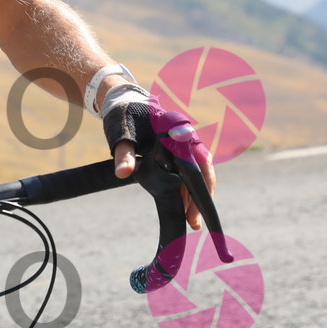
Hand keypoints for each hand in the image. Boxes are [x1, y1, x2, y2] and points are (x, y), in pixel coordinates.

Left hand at [107, 95, 218, 231]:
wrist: (126, 104)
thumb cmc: (126, 117)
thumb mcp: (122, 134)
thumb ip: (123, 153)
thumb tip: (122, 173)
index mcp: (180, 131)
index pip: (198, 161)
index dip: (201, 185)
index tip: (196, 203)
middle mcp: (188, 140)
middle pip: (203, 172)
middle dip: (200, 198)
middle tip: (194, 223)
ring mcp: (185, 148)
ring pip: (197, 176)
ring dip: (194, 198)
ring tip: (191, 223)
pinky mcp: (178, 156)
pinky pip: (187, 176)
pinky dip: (186, 192)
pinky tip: (183, 211)